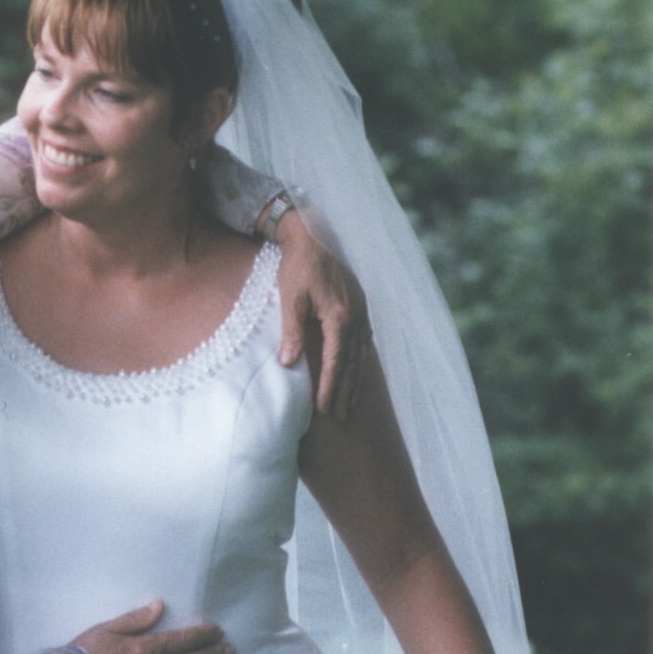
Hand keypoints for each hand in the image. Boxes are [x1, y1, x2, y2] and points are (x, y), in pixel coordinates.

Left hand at [273, 207, 370, 420]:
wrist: (313, 235)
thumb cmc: (298, 266)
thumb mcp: (290, 298)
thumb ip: (291, 331)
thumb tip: (288, 363)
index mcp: (339, 316)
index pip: (336, 361)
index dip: (331, 387)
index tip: (325, 410)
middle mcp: (356, 316)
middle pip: (353, 363)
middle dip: (347, 392)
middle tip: (341, 419)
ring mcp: (361, 311)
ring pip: (361, 354)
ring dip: (356, 381)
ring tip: (351, 404)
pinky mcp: (360, 306)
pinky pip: (364, 342)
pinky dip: (361, 361)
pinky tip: (358, 373)